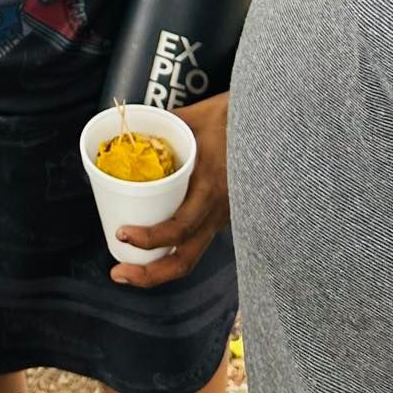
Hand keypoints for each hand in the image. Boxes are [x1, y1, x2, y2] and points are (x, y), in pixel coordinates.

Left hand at [112, 93, 229, 286]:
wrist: (274, 123)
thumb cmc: (235, 117)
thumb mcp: (195, 117)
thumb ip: (164, 125)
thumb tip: (132, 128)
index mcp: (212, 189)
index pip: (180, 228)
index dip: (150, 238)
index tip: (122, 233)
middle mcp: (220, 211)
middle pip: (185, 259)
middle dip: (150, 275)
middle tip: (118, 274)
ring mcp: (224, 217)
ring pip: (192, 254)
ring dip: (160, 268)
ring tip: (130, 268)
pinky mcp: (224, 215)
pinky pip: (198, 239)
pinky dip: (174, 248)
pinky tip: (152, 247)